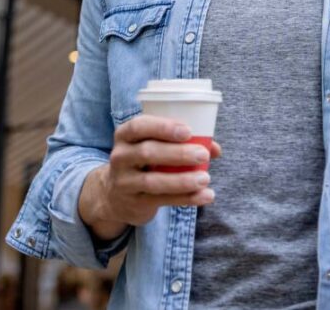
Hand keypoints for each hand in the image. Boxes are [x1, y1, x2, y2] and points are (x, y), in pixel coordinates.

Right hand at [78, 115, 220, 240]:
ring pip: (153, 181)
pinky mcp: (134, 203)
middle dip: (178, 153)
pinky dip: (186, 198)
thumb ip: (181, 142)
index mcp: (125, 135)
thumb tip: (214, 148)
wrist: (114, 195)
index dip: (163, 127)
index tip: (188, 131)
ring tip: (205, 178)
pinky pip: (162, 201)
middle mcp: (120, 156)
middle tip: (203, 155)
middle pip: (147, 152)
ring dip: (182, 180)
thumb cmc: (143, 161)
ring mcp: (124, 182)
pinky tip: (205, 196)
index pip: (139, 126)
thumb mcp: (153, 146)